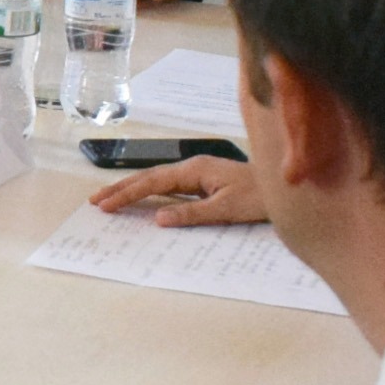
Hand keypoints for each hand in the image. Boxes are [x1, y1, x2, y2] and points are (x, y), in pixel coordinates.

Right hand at [88, 155, 265, 227]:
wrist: (288, 187)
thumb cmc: (261, 196)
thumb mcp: (226, 208)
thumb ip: (191, 213)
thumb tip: (158, 218)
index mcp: (195, 169)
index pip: (153, 182)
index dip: (128, 194)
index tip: (106, 204)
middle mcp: (193, 167)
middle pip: (150, 177)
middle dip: (122, 188)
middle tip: (96, 201)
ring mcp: (199, 172)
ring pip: (158, 180)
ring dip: (134, 188)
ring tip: (110, 198)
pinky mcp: (205, 180)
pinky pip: (170, 185)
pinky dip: (151, 191)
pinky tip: (143, 198)